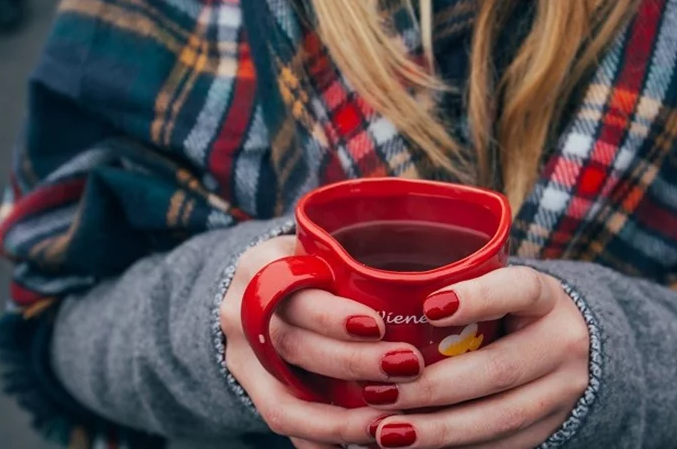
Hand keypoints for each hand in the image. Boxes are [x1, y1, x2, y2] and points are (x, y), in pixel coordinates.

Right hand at [219, 236, 424, 448]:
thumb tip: (435, 288)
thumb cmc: (315, 263)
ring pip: (285, 401)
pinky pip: (286, 426)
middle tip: (407, 367)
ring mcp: (243, 359)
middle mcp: (241, 314)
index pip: (292, 292)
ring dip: (340, 419)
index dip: (332, 316)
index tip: (380, 327)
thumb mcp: (325, 247)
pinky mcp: (253, 392)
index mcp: (261, 267)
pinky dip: (324, 439)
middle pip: (292, 345)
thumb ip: (359, 263)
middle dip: (352, 363)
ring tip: (387, 423)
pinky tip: (364, 442)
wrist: (265, 287)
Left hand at [365, 267, 590, 447]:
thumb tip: (375, 299)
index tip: (429, 308)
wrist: (572, 348)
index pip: (519, 290)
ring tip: (386, 432)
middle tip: (378, 392)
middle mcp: (562, 343)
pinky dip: (452, 447)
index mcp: (545, 298)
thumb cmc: (510, 310)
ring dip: (437, 429)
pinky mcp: (549, 429)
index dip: (478, 298)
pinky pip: (499, 445)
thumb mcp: (498, 287)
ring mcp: (560, 392)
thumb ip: (456, 290)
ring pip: (498, 417)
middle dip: (433, 387)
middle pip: (498, 369)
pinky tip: (411, 447)